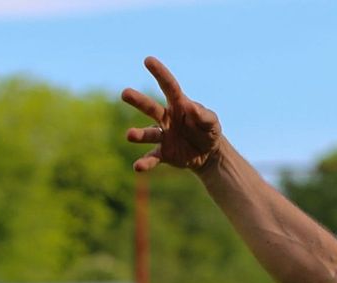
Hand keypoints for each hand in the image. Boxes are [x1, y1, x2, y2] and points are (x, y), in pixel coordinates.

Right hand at [122, 57, 222, 171]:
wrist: (209, 154)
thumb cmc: (208, 130)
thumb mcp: (212, 122)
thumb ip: (204, 115)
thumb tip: (191, 108)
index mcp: (178, 105)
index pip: (169, 87)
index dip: (160, 73)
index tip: (148, 60)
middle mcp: (166, 118)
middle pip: (151, 108)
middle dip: (138, 101)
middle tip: (125, 93)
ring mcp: (163, 136)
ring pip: (149, 133)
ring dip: (139, 134)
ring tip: (130, 135)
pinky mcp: (164, 153)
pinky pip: (152, 157)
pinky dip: (145, 162)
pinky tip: (138, 167)